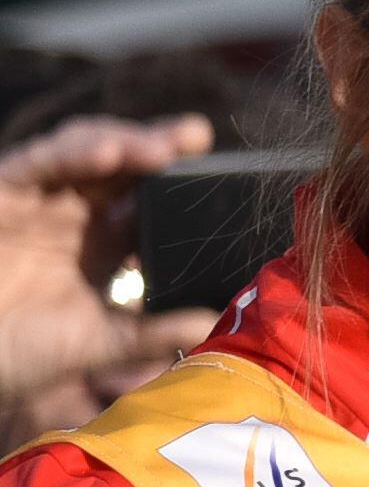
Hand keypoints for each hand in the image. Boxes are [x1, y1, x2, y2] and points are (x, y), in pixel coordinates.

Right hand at [0, 114, 223, 436]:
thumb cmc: (20, 350)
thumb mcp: (96, 341)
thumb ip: (151, 332)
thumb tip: (213, 323)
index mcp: (106, 238)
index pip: (152, 197)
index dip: (185, 181)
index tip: (228, 175)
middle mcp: (74, 210)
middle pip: (124, 161)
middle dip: (160, 144)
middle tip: (197, 135)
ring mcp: (38, 198)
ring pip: (83, 150)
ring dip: (123, 141)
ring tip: (160, 148)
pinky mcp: (2, 193)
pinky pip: (35, 163)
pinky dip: (70, 154)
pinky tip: (106, 153)